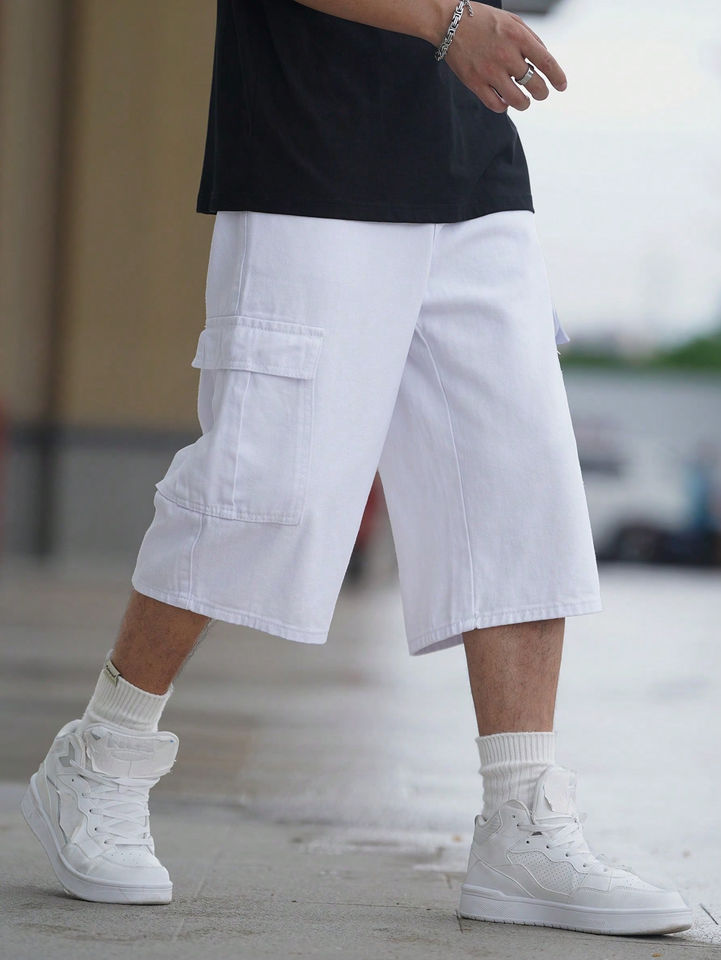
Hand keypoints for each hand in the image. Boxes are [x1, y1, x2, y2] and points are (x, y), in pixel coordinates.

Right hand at [443, 2, 566, 112]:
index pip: (546, 62)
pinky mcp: (474, 82)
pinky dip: (503, 106)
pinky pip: (495, 104)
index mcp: (518, 37)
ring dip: (524, 103)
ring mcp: (490, 71)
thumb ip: (530, 39)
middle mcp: (506, 55)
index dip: (557, 77)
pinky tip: (504, 101)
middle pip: (535, 85)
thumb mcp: (512, 21)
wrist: (450, 22)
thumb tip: (543, 61)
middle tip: (540, 93)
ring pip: (517, 100)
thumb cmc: (483, 20)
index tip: (561, 86)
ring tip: (523, 101)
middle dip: (542, 93)